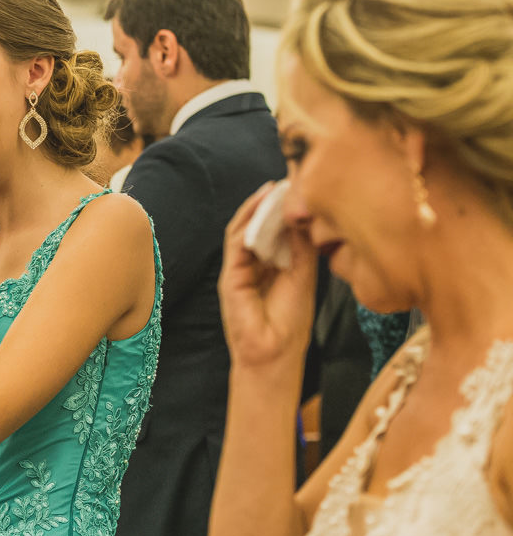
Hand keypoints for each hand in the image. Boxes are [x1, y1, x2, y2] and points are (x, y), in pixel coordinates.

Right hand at [218, 181, 317, 371]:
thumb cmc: (290, 325)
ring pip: (245, 229)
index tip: (301, 187)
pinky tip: (262, 207)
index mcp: (273, 266)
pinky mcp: (230, 275)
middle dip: (272, 202)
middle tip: (289, 178)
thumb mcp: (304, 277)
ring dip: (258, 207)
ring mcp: (239, 269)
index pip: (276, 230)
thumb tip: (303, 216)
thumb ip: (302, 248)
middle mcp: (254, 264)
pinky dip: (248, 222)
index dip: (286, 209)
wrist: (274, 356)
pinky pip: (236, 242)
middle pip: (259, 225)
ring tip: (276, 188)